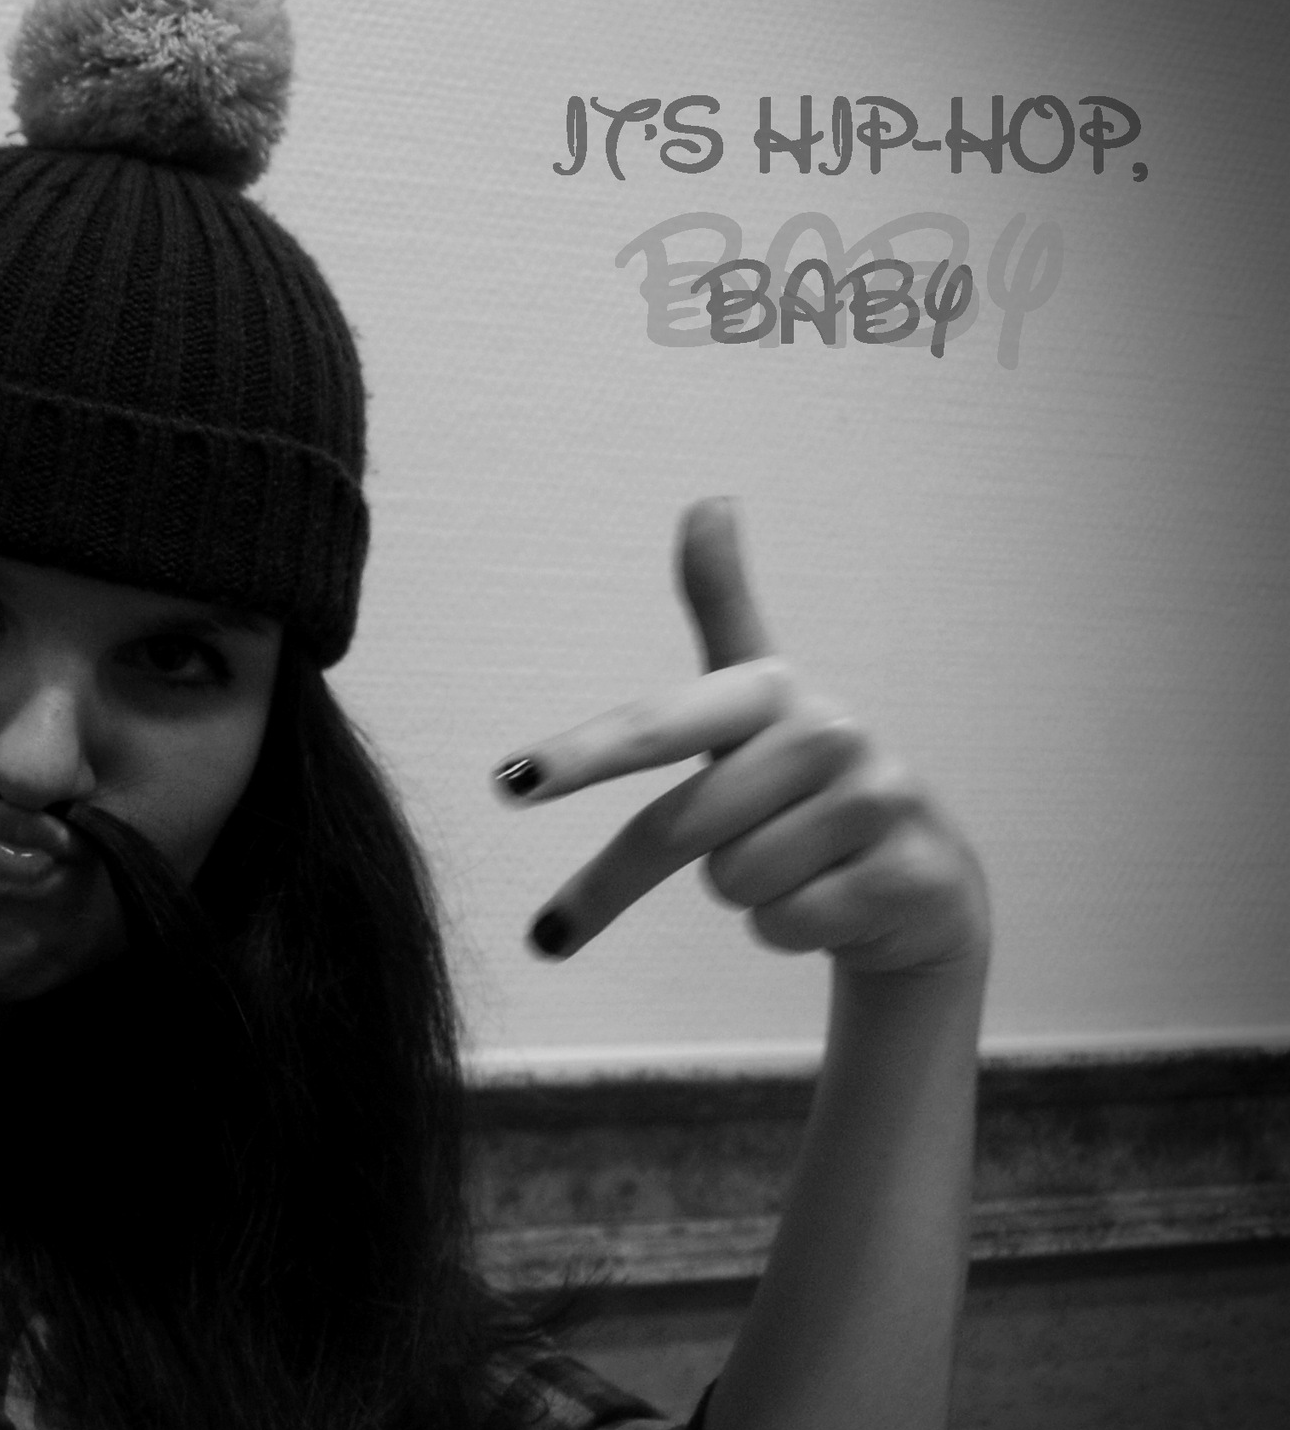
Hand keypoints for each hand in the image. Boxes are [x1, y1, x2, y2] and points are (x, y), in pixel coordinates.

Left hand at [492, 499, 986, 976]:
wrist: (922, 877)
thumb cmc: (804, 787)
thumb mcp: (756, 704)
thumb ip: (724, 607)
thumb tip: (708, 500)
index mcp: (772, 692)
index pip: (657, 727)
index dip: (584, 754)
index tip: (508, 783)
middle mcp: (830, 734)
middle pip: (679, 831)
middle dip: (622, 882)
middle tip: (565, 925)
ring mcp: (878, 804)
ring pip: (734, 884)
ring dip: (745, 893)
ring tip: (792, 866)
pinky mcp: (906, 876)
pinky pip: (783, 925)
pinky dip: (790, 929)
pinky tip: (834, 900)